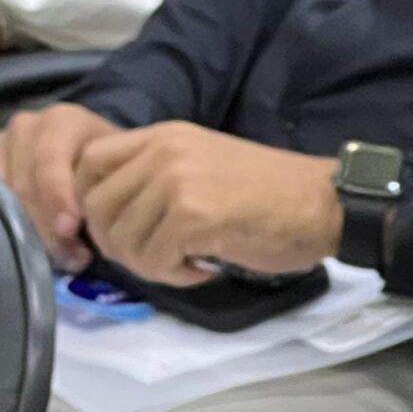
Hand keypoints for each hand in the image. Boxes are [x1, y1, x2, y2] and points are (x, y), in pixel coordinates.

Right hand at [0, 103, 121, 268]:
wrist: (87, 153)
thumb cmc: (104, 165)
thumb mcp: (113, 170)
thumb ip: (101, 190)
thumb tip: (80, 234)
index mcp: (62, 121)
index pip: (49, 161)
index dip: (57, 198)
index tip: (70, 231)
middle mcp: (26, 126)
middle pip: (24, 184)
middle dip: (47, 227)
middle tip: (71, 257)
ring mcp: (0, 144)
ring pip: (3, 196)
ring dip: (29, 232)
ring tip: (59, 255)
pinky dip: (8, 225)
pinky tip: (33, 242)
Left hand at [74, 122, 343, 286]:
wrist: (324, 203)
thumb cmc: (269, 194)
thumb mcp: (199, 167)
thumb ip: (153, 179)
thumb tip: (108, 218)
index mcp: (161, 135)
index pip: (87, 164)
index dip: (90, 205)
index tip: (122, 231)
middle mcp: (161, 149)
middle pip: (95, 206)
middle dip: (118, 245)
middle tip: (158, 258)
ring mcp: (174, 179)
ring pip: (120, 238)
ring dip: (148, 264)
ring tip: (186, 262)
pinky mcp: (192, 213)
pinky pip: (152, 259)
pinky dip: (173, 276)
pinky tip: (203, 268)